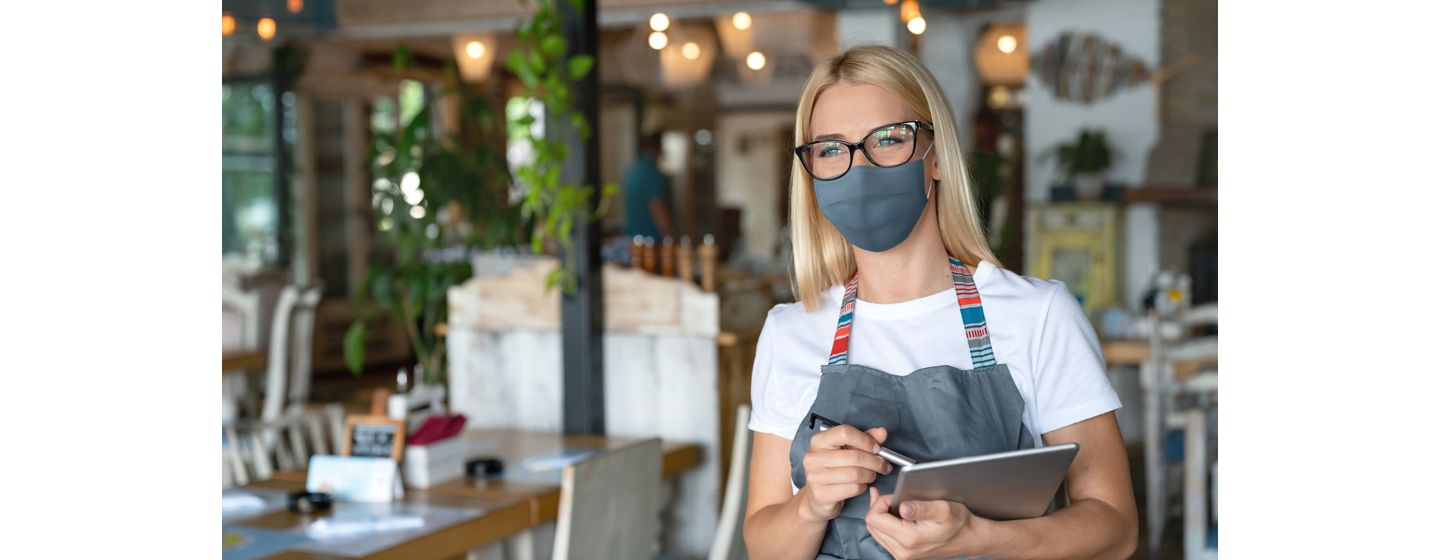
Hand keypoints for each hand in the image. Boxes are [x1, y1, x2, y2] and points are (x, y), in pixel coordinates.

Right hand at [797, 424, 891, 521]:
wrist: (814, 497)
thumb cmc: (832, 470)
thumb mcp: (845, 450)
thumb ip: (863, 439)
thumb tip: (881, 432)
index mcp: (819, 441)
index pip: (845, 433)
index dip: (865, 440)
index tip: (877, 448)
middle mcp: (813, 457)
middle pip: (854, 456)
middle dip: (874, 462)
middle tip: (883, 465)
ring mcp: (815, 476)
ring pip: (855, 474)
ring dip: (870, 475)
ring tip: (872, 475)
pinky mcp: (821, 494)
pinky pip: (852, 488)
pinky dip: (862, 487)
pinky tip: (861, 485)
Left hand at [865, 488, 987, 559]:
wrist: (969, 539)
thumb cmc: (958, 523)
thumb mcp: (943, 509)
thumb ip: (921, 508)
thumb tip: (903, 508)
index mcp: (909, 539)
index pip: (875, 518)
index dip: (880, 502)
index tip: (894, 496)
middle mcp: (902, 551)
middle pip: (872, 526)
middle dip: (878, 508)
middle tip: (892, 497)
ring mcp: (902, 555)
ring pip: (875, 531)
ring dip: (881, 516)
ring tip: (893, 504)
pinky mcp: (903, 554)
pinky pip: (883, 537)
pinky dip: (886, 524)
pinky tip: (895, 514)